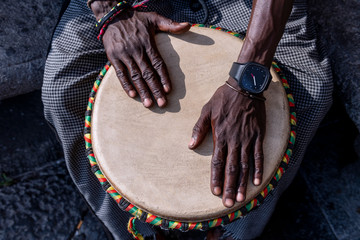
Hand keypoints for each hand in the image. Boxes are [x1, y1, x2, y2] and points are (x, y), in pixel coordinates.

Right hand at [102, 10, 189, 107]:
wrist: (112, 15)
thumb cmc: (136, 19)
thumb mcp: (154, 18)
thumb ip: (171, 25)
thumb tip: (188, 25)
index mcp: (147, 43)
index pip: (158, 63)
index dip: (164, 77)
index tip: (168, 90)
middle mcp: (136, 50)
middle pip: (148, 73)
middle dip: (155, 89)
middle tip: (162, 103)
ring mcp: (124, 54)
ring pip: (135, 76)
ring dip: (143, 91)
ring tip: (149, 104)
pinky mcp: (113, 57)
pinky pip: (120, 73)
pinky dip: (126, 85)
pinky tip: (133, 95)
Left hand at [188, 78, 265, 207]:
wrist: (244, 87)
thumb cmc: (223, 98)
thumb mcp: (207, 111)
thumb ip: (199, 129)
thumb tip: (190, 145)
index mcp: (220, 135)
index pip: (217, 161)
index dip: (216, 178)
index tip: (214, 191)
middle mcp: (234, 141)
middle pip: (231, 168)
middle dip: (229, 186)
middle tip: (228, 203)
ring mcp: (247, 139)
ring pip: (244, 165)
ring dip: (242, 183)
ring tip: (241, 198)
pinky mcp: (258, 136)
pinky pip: (259, 155)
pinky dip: (258, 169)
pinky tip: (257, 182)